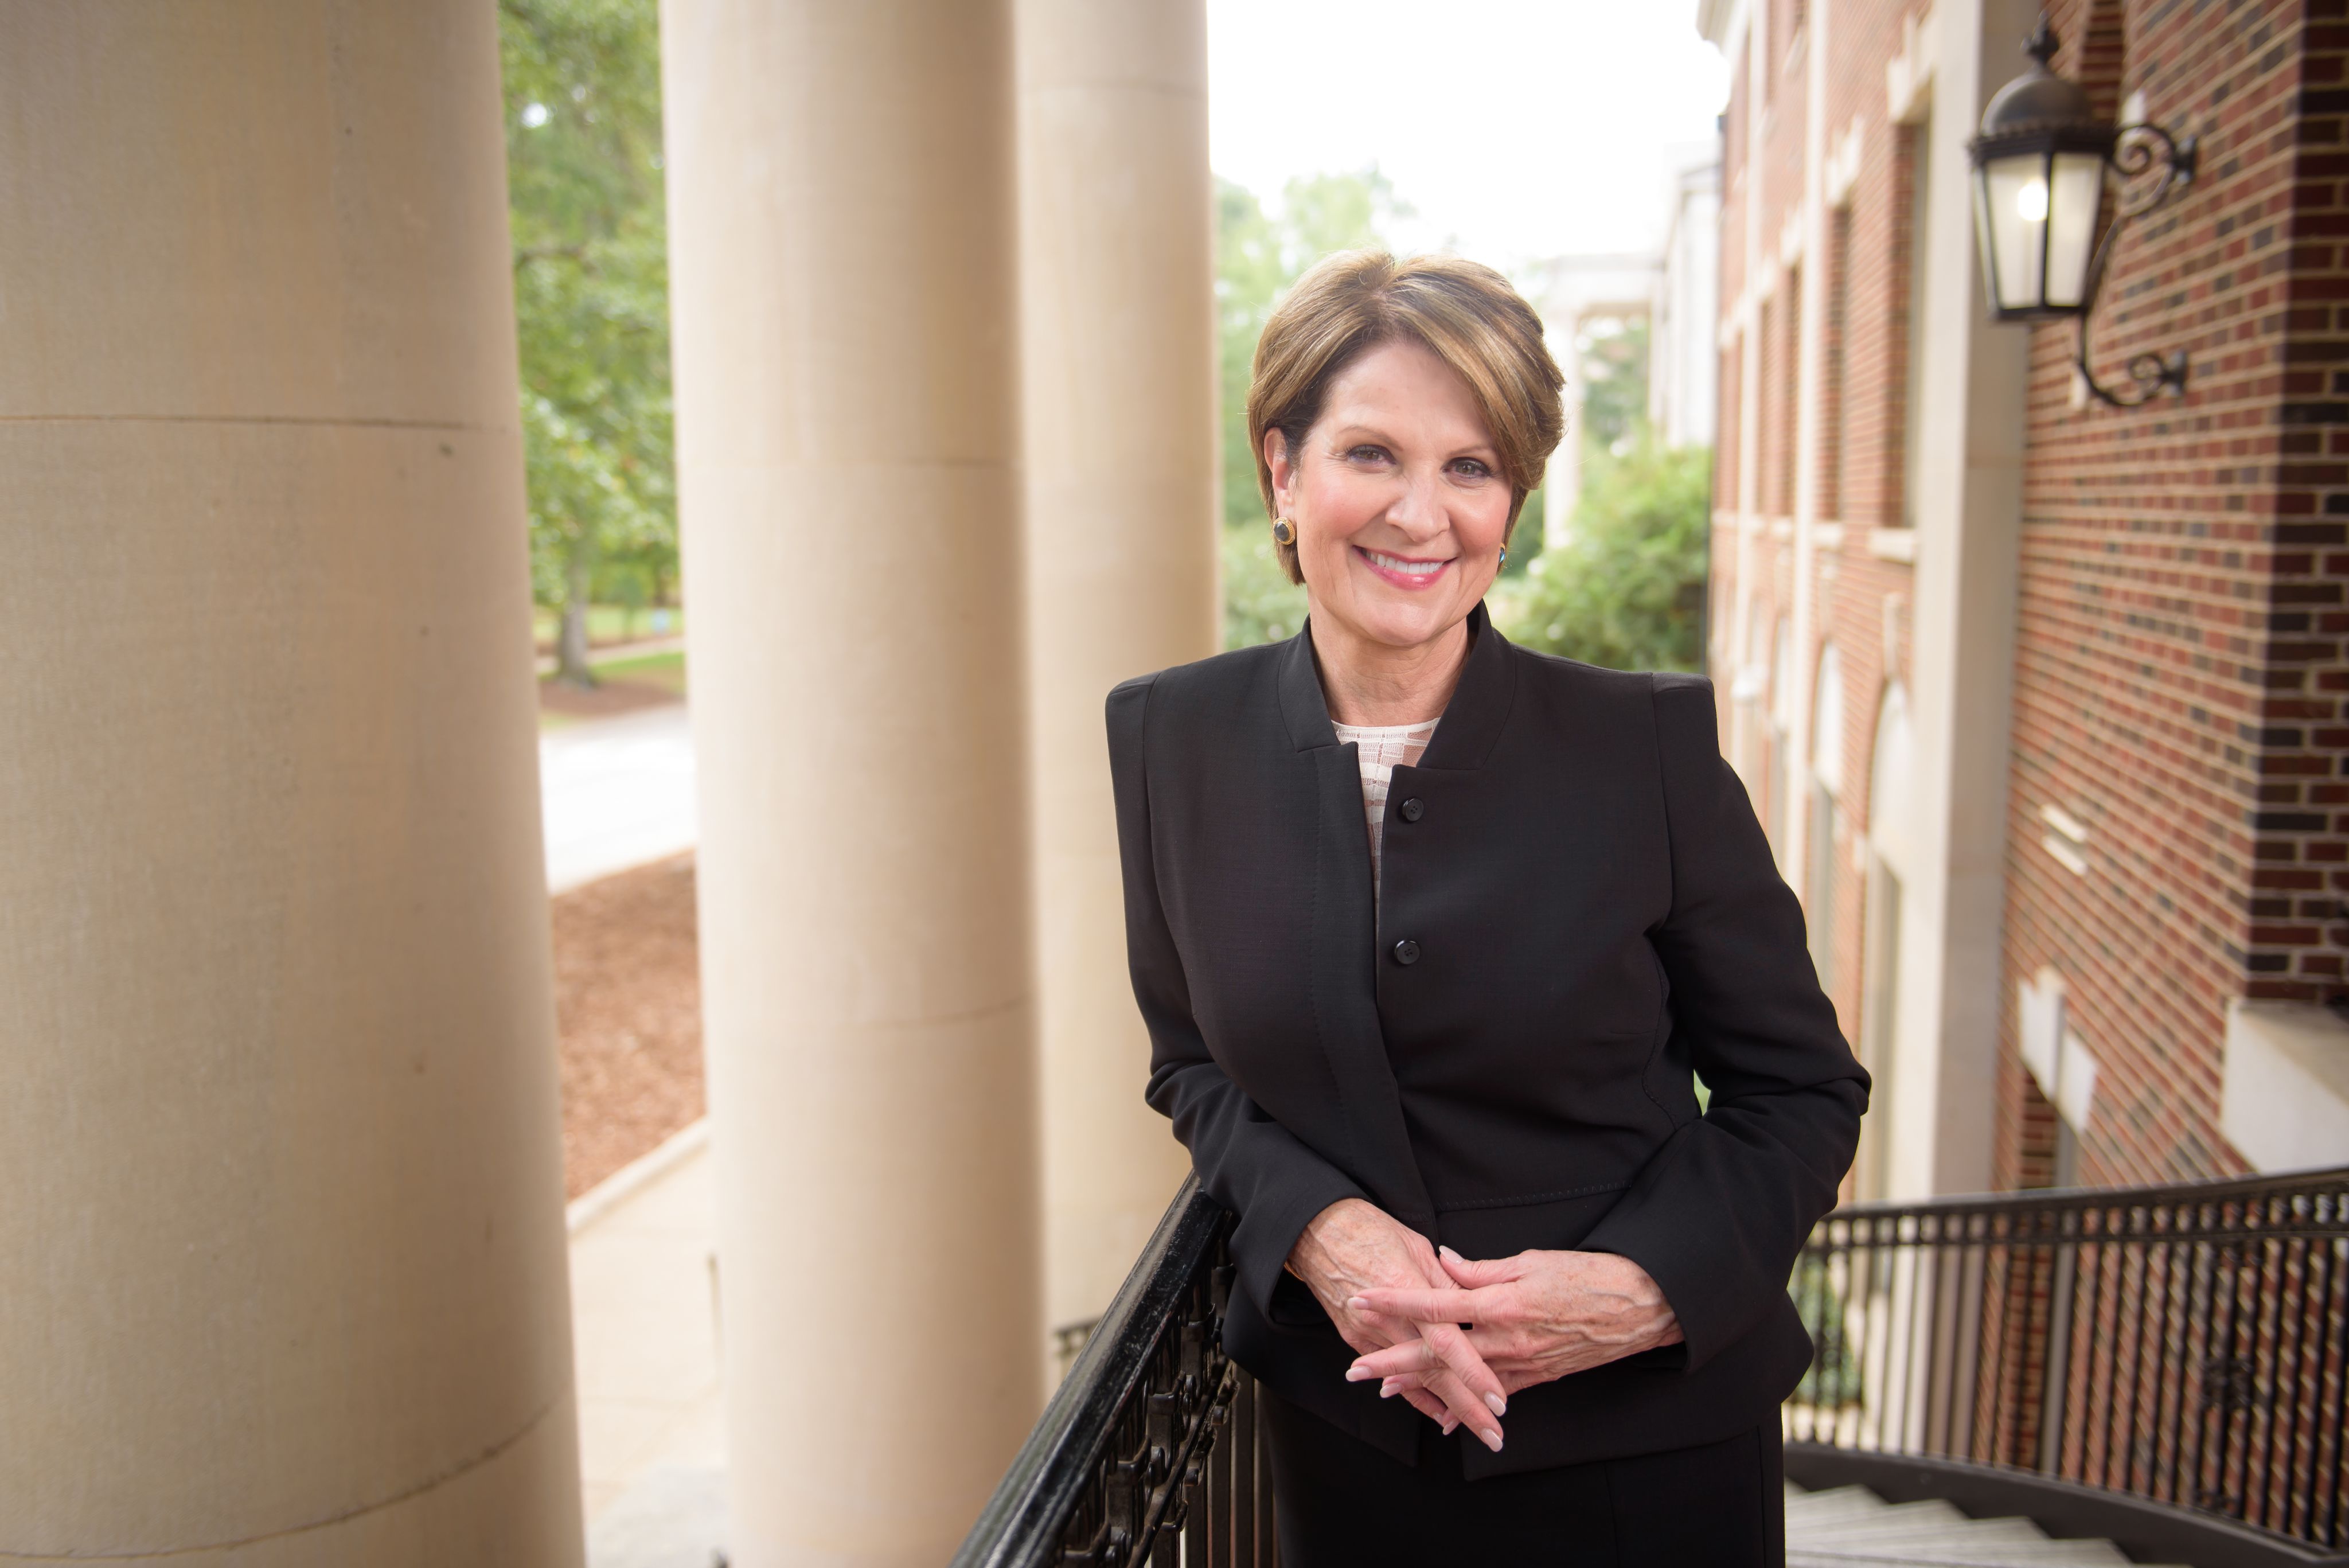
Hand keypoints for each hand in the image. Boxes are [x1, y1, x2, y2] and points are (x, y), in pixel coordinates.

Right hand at [1286, 1199, 1509, 1449]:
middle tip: (1495, 1435)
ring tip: (1476, 1430)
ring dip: (1447, 1407)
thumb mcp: (1416, 1247)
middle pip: (1434, 1371)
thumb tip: (1475, 1307)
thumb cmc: (1370, 1230)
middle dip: (1467, 1407)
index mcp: (1408, 1290)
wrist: (1317, 1232)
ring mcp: (1369, 1332)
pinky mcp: (1356, 1338)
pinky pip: (1390, 1375)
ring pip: (1415, 1379)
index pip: (1448, 1342)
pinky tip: (1439, 1415)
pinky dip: (1415, 1396)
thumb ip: (1447, 1281)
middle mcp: (1389, 1319)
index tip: (1499, 1399)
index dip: (1474, 1373)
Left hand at [1344, 1247, 1682, 1398]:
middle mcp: (1507, 1339)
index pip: (1436, 1303)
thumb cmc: (1586, 1276)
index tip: (1362, 1300)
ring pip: (1461, 1379)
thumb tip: (1443, 1260)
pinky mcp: (1538, 1377)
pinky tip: (1444, 1417)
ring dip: (1422, 1385)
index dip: (1396, 1302)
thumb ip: (1481, 1268)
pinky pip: (1494, 1395)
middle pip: (1439, 1352)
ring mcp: (1522, 1364)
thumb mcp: (1530, 1261)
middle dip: (1393, 1359)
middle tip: (1356, 1368)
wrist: (1637, 1308)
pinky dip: (1466, 1404)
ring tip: (1385, 1388)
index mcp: (1502, 1302)